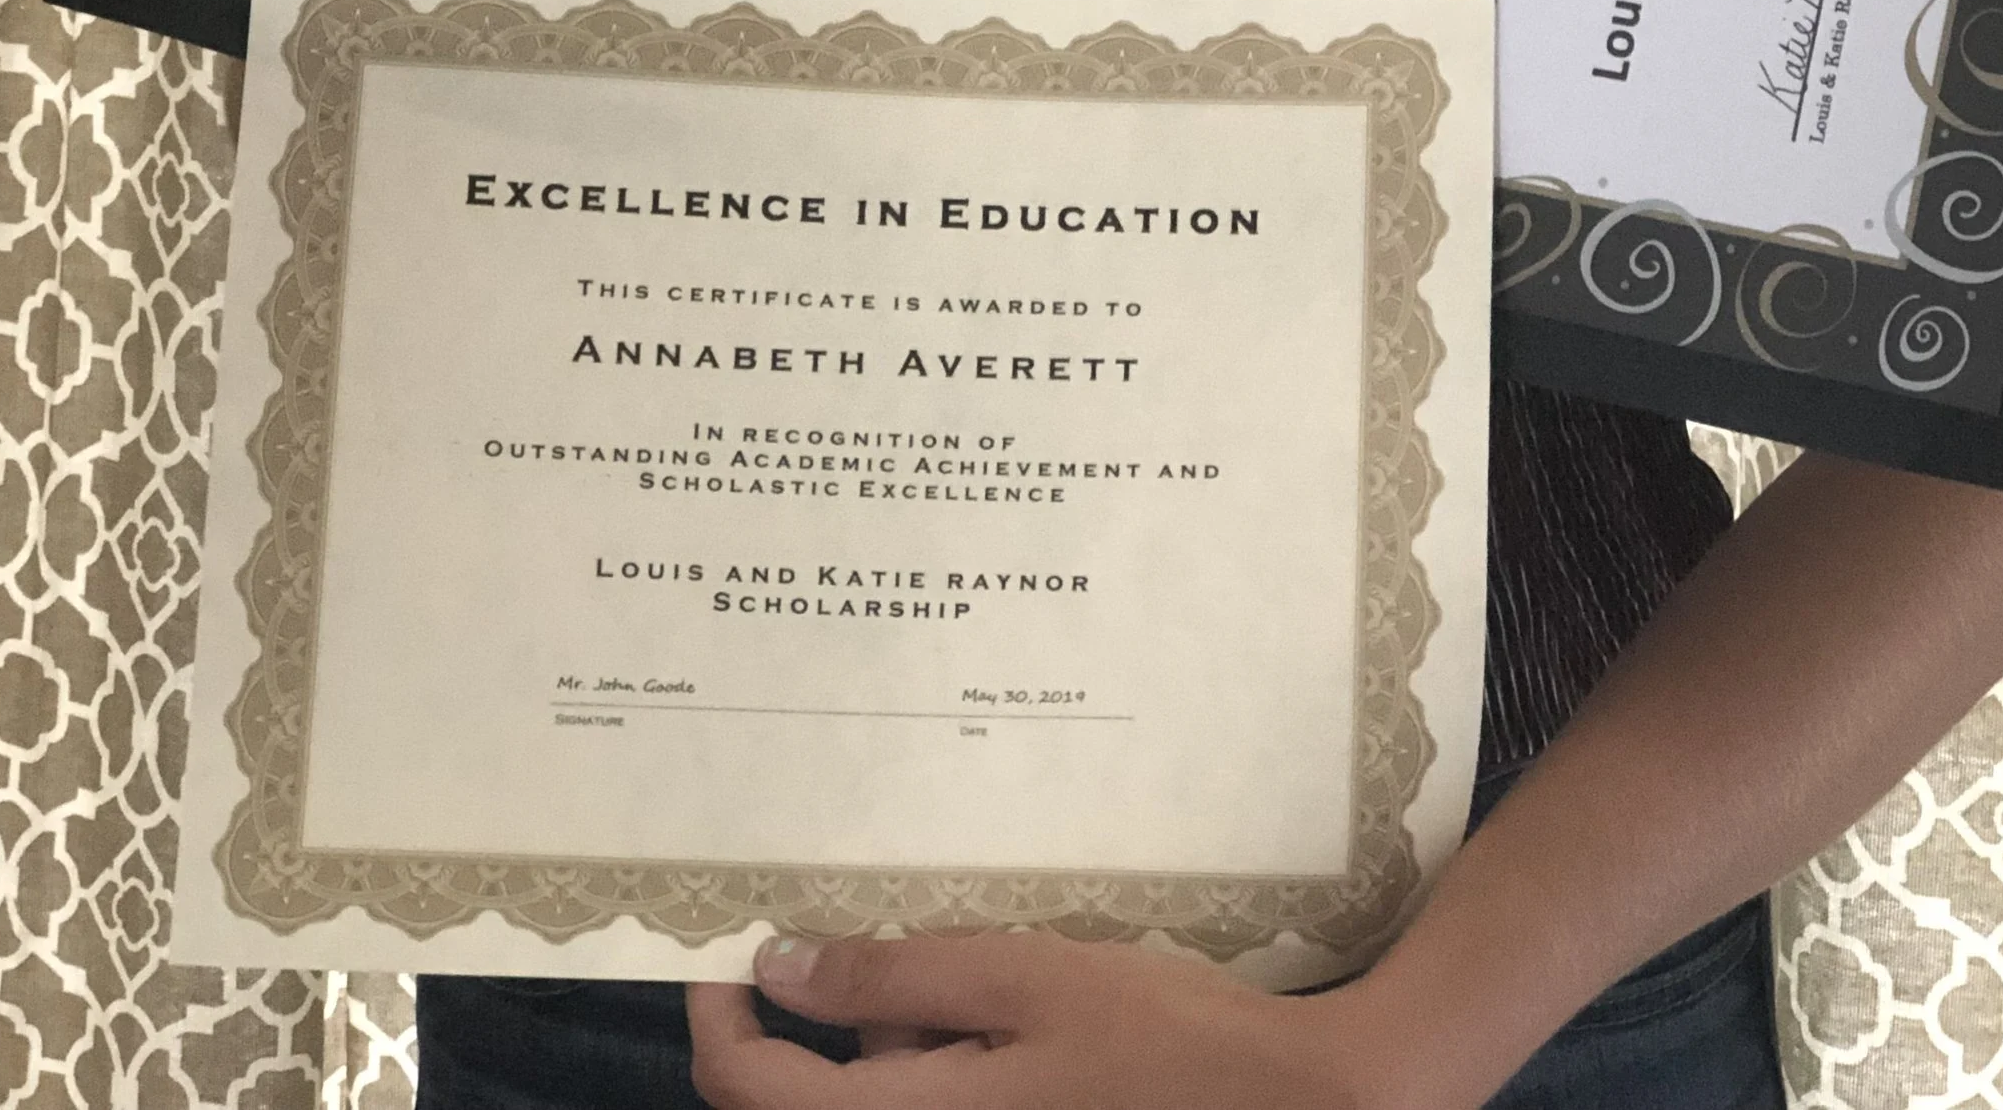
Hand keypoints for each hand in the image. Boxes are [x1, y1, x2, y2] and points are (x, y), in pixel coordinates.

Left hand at [689, 933, 1390, 1109]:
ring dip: (893, 1020)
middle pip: (807, 1101)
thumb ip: (897, 975)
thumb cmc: (1159, 1042)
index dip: (716, 1019)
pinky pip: (934, 1102)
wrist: (1286, 1106)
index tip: (716, 947)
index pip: (751, 1094)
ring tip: (967, 940)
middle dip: (817, 1009)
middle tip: (858, 913)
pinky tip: (1002, 990)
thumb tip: (779, 965)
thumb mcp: (1023, 978)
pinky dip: (940, 1047)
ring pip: (878, 1093)